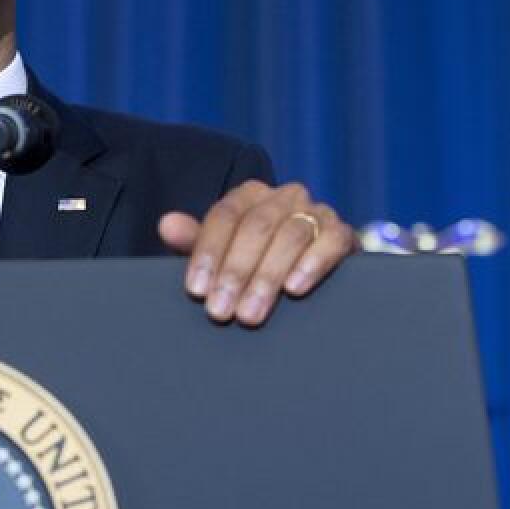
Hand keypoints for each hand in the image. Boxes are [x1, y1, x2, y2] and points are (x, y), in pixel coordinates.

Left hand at [159, 180, 355, 325]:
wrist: (308, 269)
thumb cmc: (254, 260)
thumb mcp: (222, 252)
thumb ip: (194, 241)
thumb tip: (166, 224)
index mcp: (248, 195)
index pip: (223, 216)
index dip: (207, 253)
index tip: (196, 290)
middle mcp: (283, 196)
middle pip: (255, 227)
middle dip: (235, 272)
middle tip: (221, 310)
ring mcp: (316, 211)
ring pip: (290, 235)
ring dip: (267, 277)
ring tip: (250, 313)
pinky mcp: (343, 232)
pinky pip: (331, 240)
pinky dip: (313, 263)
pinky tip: (295, 288)